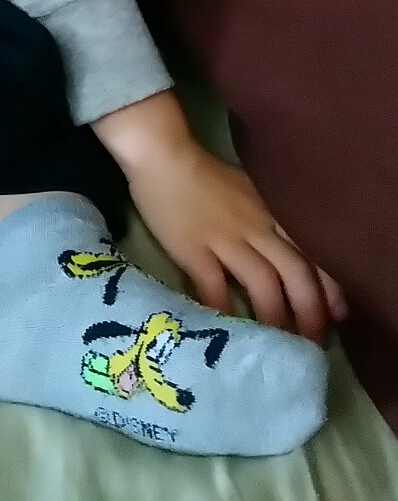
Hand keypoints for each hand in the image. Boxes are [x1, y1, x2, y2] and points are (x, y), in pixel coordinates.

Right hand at [126, 143, 347, 346]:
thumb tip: (281, 245)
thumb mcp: (246, 190)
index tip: (338, 315)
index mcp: (271, 213)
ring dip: (274, 316)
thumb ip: (265, 216)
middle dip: (310, 312)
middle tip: (314, 344)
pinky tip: (227, 328)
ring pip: (263, 284)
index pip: (312, 254)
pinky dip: (224, 309)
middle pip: (295, 274)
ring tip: (277, 343)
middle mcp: (256, 228)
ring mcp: (225, 239)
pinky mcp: (193, 249)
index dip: (328, 288)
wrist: (162, 156)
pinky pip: (214, 286)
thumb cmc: (202, 172)